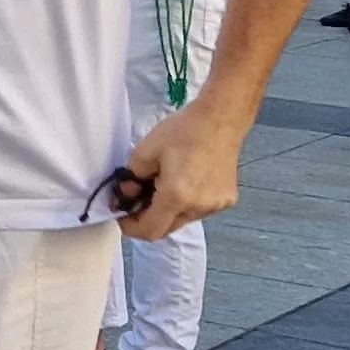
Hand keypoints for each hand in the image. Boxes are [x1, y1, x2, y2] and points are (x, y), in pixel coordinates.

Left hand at [118, 104, 246, 240]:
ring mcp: (216, 207)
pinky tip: (186, 180)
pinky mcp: (227, 200)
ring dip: (168, 209)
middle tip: (138, 195)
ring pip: (182, 219)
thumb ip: (130, 179)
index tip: (121, 212)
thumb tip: (125, 196)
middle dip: (148, 217)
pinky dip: (186, 203)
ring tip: (164, 182)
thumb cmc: (183, 131)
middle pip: (166, 228)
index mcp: (177, 197)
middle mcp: (199, 208)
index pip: (150, 231)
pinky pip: (199, 210)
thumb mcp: (145, 151)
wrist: (221, 118)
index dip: (131, 226)